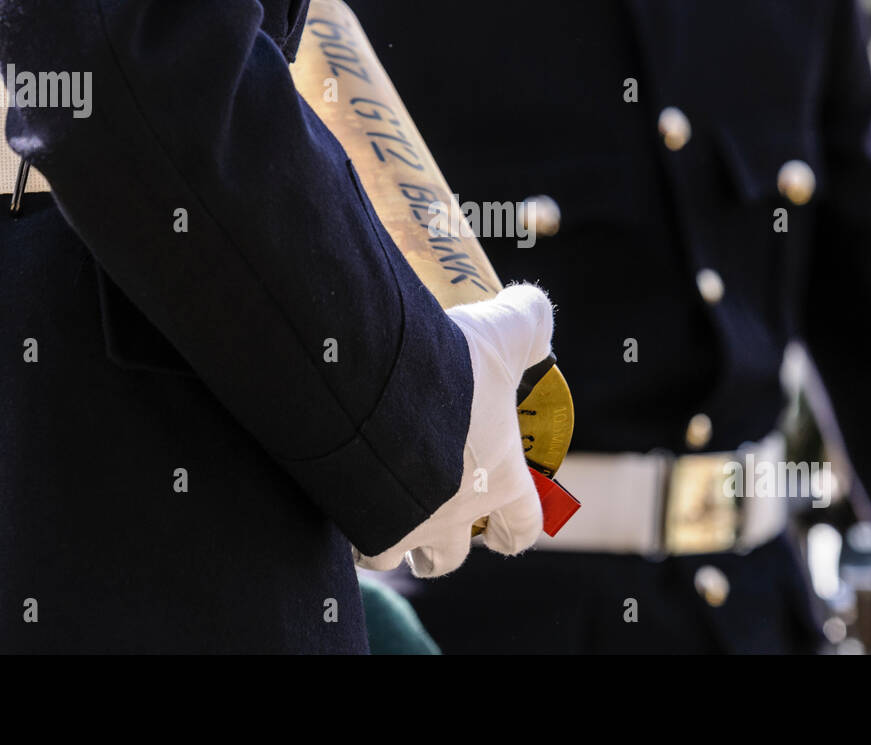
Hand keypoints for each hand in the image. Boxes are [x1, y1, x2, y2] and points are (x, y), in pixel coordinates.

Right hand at [354, 283, 553, 576]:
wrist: (369, 393)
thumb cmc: (447, 373)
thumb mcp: (500, 333)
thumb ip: (528, 320)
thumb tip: (537, 312)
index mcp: (499, 481)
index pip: (521, 527)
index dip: (514, 530)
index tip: (500, 529)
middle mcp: (452, 517)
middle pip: (449, 558)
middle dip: (441, 547)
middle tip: (428, 518)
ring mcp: (399, 527)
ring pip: (392, 554)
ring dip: (387, 537)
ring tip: (372, 506)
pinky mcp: (350, 522)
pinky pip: (344, 538)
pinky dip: (340, 522)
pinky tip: (333, 492)